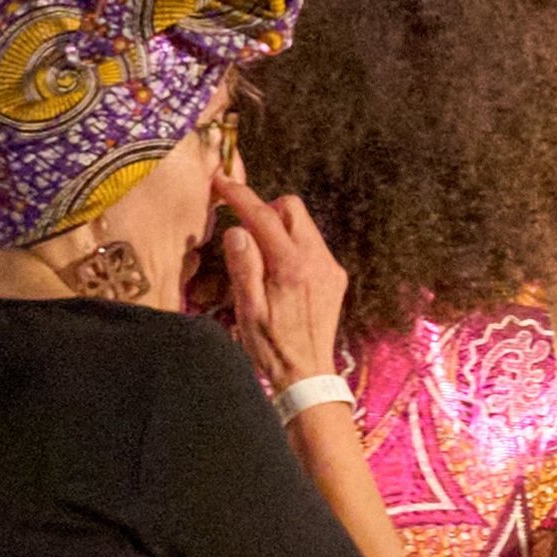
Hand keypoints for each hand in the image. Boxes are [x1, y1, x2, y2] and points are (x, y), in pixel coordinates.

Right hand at [210, 158, 350, 396]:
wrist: (308, 374)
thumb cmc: (272, 347)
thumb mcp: (248, 310)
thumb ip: (244, 266)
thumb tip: (238, 230)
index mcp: (292, 267)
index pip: (264, 216)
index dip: (241, 196)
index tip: (222, 181)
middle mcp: (317, 260)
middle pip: (292, 208)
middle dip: (265, 209)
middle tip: (243, 229)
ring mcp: (330, 267)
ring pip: (304, 225)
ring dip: (279, 228)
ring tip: (259, 256)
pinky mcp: (335, 277)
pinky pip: (312, 245)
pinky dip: (292, 245)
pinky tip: (278, 270)